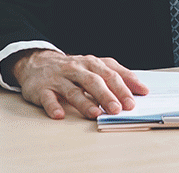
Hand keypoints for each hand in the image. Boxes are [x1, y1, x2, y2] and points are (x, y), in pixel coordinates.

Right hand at [7, 49, 148, 119]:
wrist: (37, 62)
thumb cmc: (73, 69)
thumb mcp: (95, 67)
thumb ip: (117, 76)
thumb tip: (141, 89)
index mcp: (92, 63)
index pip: (111, 73)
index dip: (125, 86)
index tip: (137, 98)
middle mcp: (76, 69)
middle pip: (94, 82)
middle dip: (107, 95)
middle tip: (118, 109)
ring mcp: (59, 79)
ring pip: (73, 91)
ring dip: (85, 103)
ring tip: (95, 113)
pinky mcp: (42, 89)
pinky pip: (48, 98)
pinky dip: (53, 106)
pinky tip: (60, 114)